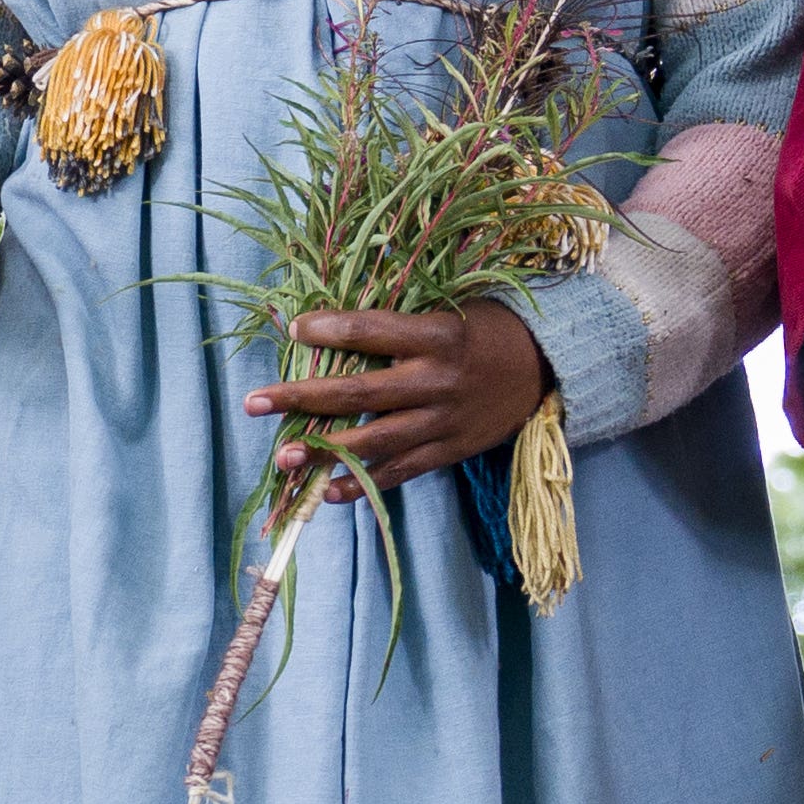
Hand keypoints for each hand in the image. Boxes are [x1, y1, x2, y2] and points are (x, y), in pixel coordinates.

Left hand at [248, 304, 556, 495]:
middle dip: (302, 397)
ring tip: (284, 456)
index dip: (327, 329)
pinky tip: (328, 492)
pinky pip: (401, 472)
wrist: (548, 368)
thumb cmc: (489, 329)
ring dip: (325, 449)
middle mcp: (436, 380)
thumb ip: (400, 324)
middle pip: (358, 392)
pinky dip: (364, 484)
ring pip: (375, 440)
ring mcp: (443, 421)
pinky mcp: (449, 450)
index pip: (370, 332)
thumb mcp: (451, 310)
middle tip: (254, 402)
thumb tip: (335, 328)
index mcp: (437, 336)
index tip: (293, 328)